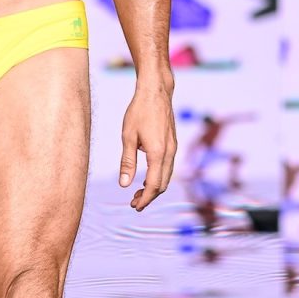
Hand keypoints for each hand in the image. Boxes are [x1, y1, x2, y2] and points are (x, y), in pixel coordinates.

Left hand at [119, 82, 176, 210]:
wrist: (156, 91)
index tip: (134, 206)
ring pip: (167, 176)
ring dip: (155, 187)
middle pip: (163, 184)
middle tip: (133, 203)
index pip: (154, 185)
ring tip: (138, 192)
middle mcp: (170, 153)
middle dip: (149, 196)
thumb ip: (127, 162)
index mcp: (158, 153)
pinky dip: (159, 176)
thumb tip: (124, 185)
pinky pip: (168, 167)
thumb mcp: (128, 136)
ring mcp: (174, 148)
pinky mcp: (173, 143)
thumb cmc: (139, 111)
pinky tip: (147, 176)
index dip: (145, 199)